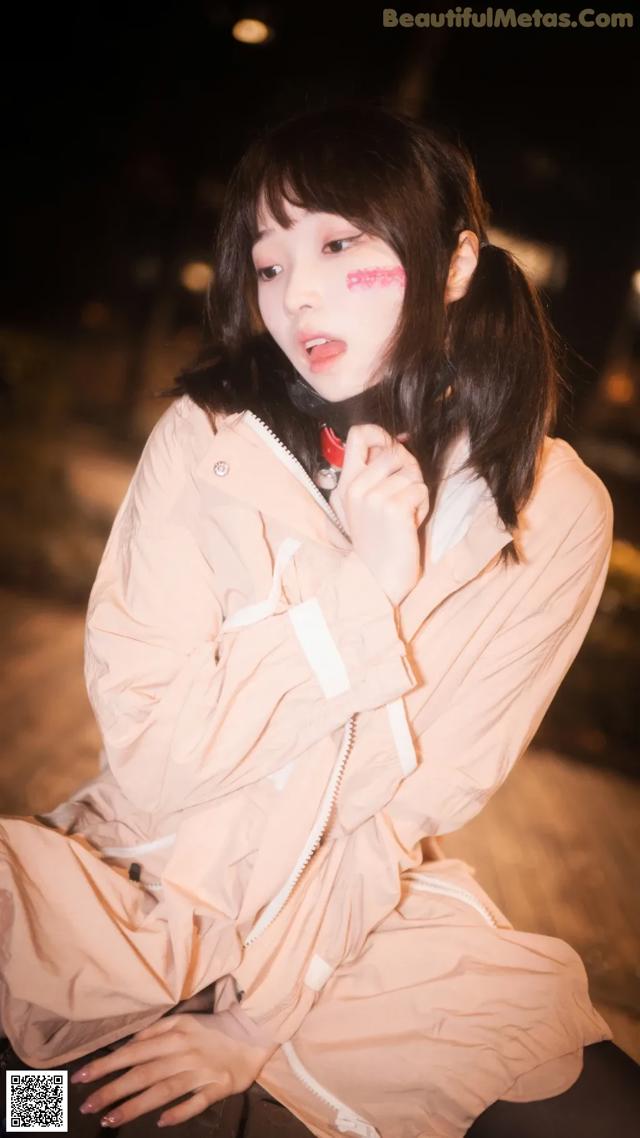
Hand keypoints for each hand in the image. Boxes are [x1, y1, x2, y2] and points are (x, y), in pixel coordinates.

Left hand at [71, 1011, 276, 1128]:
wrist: (253, 1032)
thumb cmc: (212, 1028)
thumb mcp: (183, 1020)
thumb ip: (156, 1031)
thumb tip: (129, 1044)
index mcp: (173, 1035)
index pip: (133, 1052)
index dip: (106, 1065)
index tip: (81, 1077)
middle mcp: (183, 1053)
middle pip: (143, 1074)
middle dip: (112, 1090)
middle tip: (86, 1106)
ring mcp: (201, 1072)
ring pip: (163, 1091)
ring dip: (135, 1106)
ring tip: (110, 1120)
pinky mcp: (218, 1087)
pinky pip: (196, 1102)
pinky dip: (179, 1112)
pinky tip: (161, 1122)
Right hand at [329, 424, 428, 605]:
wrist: (379, 578)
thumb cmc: (380, 541)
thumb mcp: (367, 505)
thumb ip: (376, 473)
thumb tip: (400, 441)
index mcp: (346, 484)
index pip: (358, 434)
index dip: (381, 434)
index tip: (393, 448)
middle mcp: (355, 487)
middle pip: (393, 451)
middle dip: (408, 468)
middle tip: (405, 494)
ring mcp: (373, 497)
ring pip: (411, 472)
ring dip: (416, 492)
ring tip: (405, 514)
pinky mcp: (394, 507)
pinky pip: (421, 489)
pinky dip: (422, 506)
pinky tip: (410, 523)